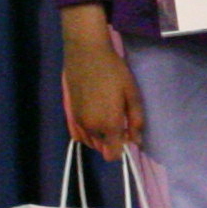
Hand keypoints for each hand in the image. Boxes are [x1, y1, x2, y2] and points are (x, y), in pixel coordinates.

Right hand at [58, 11, 142, 159]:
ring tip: (107, 117)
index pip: (114, 154)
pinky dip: (88, 133)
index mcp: (109, 124)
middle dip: (113, 141)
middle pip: (103, 148)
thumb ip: (136, 120)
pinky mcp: (70, 114)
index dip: (123, 148)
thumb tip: (136, 141)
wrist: (87, 53)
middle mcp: (91, 128)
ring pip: (91, 141)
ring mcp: (78, 121)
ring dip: (100, 137)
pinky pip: (79, 134)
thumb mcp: (132, 93)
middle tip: (120, 121)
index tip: (128, 135)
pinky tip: (95, 120)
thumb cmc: (114, 71)